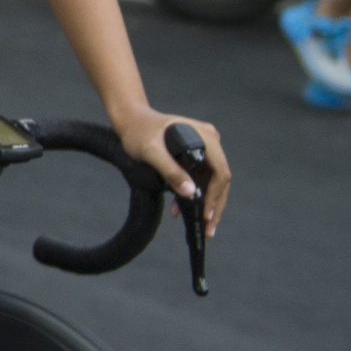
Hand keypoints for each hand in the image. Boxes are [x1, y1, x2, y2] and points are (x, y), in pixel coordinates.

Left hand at [112, 105, 229, 235]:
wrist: (131, 120)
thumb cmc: (139, 131)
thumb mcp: (151, 152)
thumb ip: (170, 171)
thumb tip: (190, 193)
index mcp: (205, 137)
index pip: (220, 171)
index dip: (215, 195)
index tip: (206, 215)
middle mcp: (210, 141)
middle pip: (219, 179)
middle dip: (214, 205)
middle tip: (208, 229)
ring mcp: (204, 147)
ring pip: (210, 181)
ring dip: (203, 202)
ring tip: (197, 224)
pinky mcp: (195, 154)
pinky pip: (199, 177)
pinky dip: (192, 193)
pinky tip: (179, 208)